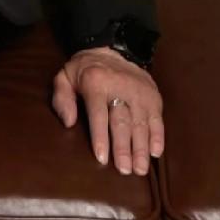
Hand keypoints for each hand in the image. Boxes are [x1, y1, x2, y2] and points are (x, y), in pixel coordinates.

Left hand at [51, 46, 164, 174]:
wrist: (110, 48)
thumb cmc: (84, 71)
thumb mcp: (64, 77)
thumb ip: (61, 98)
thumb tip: (69, 123)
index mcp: (96, 83)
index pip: (98, 114)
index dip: (100, 137)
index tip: (102, 159)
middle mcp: (120, 87)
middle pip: (122, 122)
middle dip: (123, 148)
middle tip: (124, 170)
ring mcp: (139, 91)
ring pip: (141, 123)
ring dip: (141, 148)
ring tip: (140, 169)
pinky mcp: (152, 95)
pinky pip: (157, 118)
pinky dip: (158, 136)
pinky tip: (155, 152)